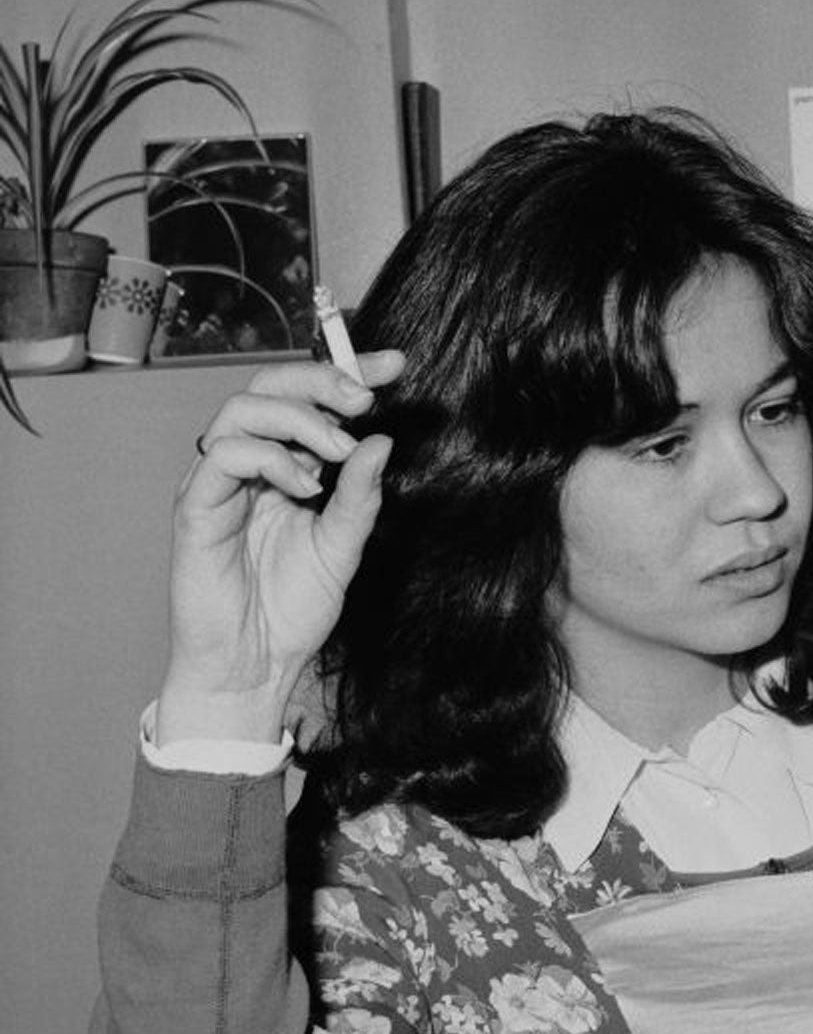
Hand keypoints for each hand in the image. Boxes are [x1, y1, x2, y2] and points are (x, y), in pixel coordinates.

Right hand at [156, 351, 404, 744]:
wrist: (255, 667)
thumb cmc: (292, 610)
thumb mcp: (344, 547)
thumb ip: (361, 496)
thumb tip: (381, 441)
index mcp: (285, 467)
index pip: (309, 400)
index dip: (346, 373)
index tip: (395, 366)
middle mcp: (247, 466)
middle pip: (268, 386)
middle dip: (320, 380)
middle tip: (365, 397)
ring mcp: (217, 484)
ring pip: (241, 409)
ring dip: (299, 419)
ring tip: (338, 451)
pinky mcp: (195, 508)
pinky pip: (223, 456)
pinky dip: (271, 459)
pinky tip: (306, 487)